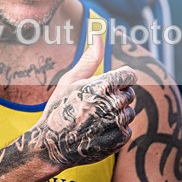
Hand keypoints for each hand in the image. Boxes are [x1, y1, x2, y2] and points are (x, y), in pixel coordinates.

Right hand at [31, 36, 137, 170]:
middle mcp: (113, 103)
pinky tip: (98, 131)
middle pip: (130, 93)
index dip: (120, 79)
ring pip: (129, 111)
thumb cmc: (60, 108)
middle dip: (116, 96)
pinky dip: (116, 130)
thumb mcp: (71, 80)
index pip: (130, 75)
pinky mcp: (120, 139)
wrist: (52, 145)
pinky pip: (127, 129)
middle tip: (96, 105)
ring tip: (96, 119)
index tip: (110, 85)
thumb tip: (98, 35)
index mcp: (102, 84)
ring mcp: (117, 122)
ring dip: (117, 114)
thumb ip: (90, 58)